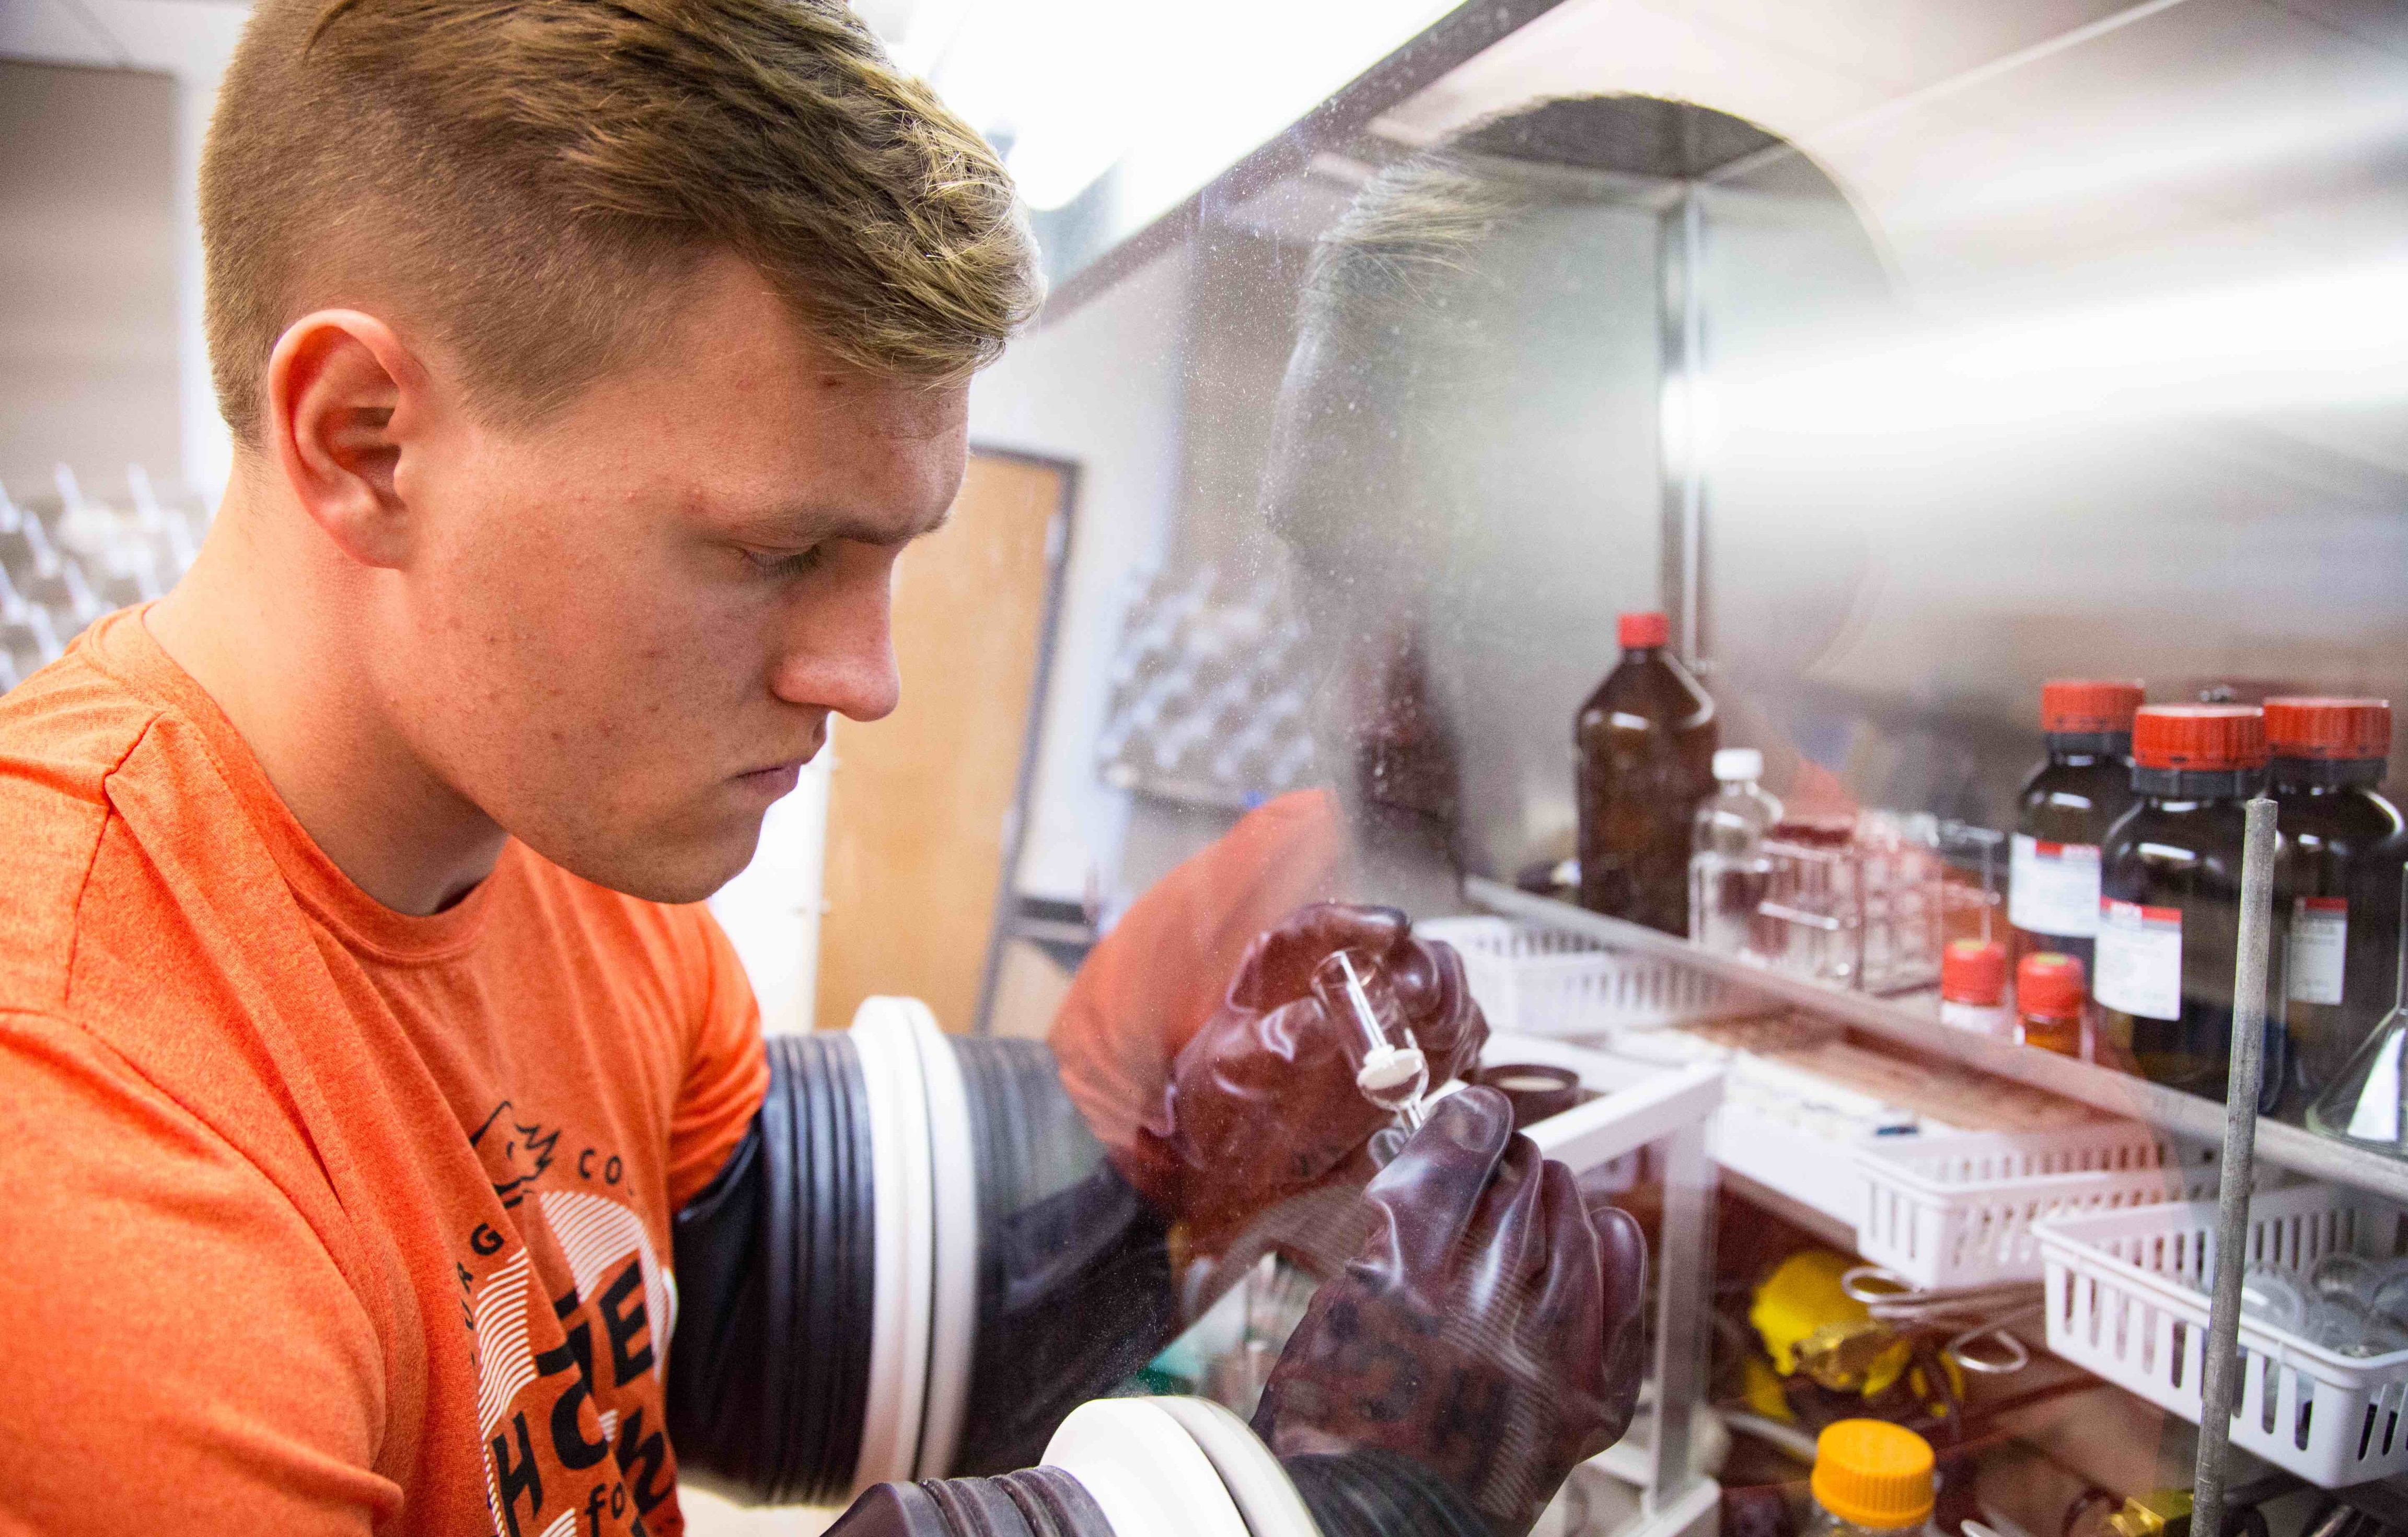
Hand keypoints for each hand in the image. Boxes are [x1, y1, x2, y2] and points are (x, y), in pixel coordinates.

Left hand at [1134, 902, 1486, 1248]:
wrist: (1231, 1153)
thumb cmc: (1220, 1099)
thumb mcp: (1234, 1068)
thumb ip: (1275, 1040)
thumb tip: (1317, 1021)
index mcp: (1285, 964)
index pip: (1327, 925)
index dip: (1365, 922)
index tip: (1396, 929)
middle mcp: (1343, 978)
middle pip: (1400, 952)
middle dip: (1423, 969)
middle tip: (1424, 996)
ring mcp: (1383, 1012)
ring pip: (1439, 988)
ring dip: (1450, 1007)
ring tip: (1441, 1037)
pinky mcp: (1410, 1051)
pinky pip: (1453, 1038)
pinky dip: (1462, 1050)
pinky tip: (1453, 1070)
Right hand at [1251, 1087, 1646, 1536]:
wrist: (1369, 1528)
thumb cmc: (1332, 1430)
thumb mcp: (1328, 1308)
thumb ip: (1386, 1234)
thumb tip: (1433, 1164)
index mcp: (1400, 1283)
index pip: (1463, 1150)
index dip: (1471, 1119)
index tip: (1474, 1115)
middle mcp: (1480, 1311)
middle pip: (1523, 1183)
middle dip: (1508, 1164)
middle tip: (1494, 1170)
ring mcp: (1543, 1359)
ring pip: (1575, 1228)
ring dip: (1553, 1204)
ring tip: (1534, 1205)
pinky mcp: (1584, 1403)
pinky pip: (1620, 1298)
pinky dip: (1611, 1257)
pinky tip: (1598, 1236)